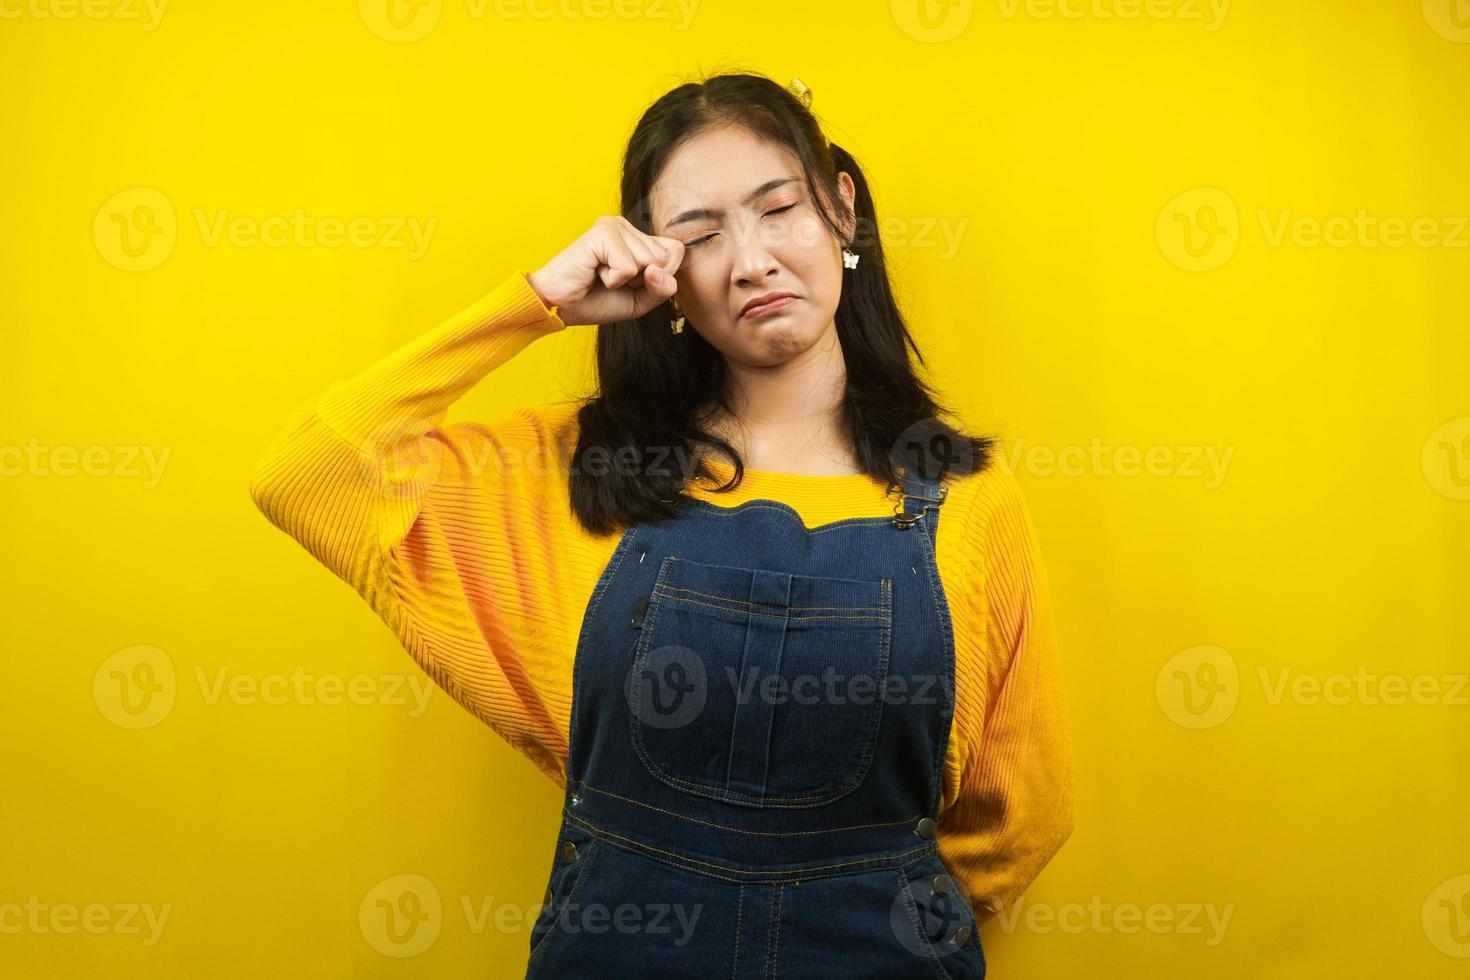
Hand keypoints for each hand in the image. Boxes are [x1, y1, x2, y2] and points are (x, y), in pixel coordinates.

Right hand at [527, 216, 685, 326]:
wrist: (560, 306)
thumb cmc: (595, 301)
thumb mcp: (640, 301)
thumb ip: (662, 288)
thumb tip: (660, 270)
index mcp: (637, 236)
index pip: (676, 251)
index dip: (660, 277)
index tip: (630, 282)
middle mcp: (627, 226)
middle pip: (665, 257)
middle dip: (642, 280)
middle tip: (611, 279)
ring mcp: (614, 226)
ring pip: (649, 261)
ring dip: (626, 280)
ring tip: (601, 275)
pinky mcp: (602, 233)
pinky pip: (629, 266)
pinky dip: (614, 280)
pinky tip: (595, 273)